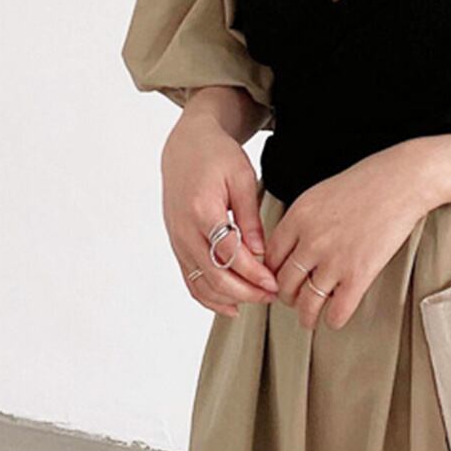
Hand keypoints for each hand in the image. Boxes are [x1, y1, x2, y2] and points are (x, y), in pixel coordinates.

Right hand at [161, 112, 279, 316]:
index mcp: (202, 209)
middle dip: (245, 291)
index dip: (253, 273)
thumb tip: (261, 254)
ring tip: (257, 299)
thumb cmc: (216, 156)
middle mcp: (184, 229)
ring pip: (200, 283)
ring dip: (229, 298)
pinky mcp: (176, 244)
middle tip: (271, 295)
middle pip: (214, 275)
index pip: (228, 254)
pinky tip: (231, 304)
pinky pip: (190, 279)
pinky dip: (209, 296)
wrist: (185, 146)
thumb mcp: (242, 178)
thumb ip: (250, 218)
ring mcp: (177, 239)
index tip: (274, 283)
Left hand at [263, 141, 434, 330]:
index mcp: (298, 217)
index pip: (270, 258)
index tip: (280, 279)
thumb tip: (293, 245)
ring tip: (309, 318)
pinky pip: (337, 310)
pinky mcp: (359, 273)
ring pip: (306, 302)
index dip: (273, 274)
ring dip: (306, 315)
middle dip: (287, 297)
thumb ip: (302, 220)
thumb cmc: (367, 181)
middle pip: (284, 283)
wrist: (402, 181)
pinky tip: (335, 318)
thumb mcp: (320, 193)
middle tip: (294, 299)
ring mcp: (334, 259)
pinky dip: (333, 320)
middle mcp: (311, 240)